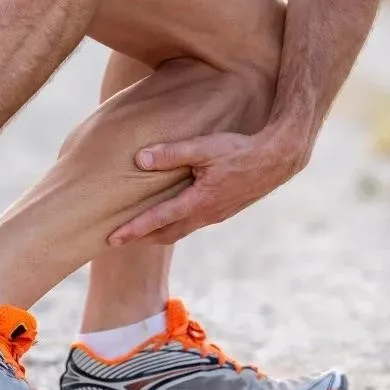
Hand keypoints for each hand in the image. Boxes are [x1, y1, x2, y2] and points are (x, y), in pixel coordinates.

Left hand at [107, 131, 306, 246]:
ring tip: (140, 233)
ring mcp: (216, 215)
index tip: (111, 239)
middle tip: (117, 242)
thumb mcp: (204, 148)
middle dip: (142, 238)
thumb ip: (172, 153)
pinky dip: (177, 225)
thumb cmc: (240, 150)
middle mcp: (206, 214)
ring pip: (181, 230)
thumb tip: (140, 159)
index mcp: (198, 201)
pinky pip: (194, 223)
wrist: (277, 159)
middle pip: (167, 234)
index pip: (158, 219)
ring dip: (159, 234)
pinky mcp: (224, 210)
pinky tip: (172, 217)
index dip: (133, 229)